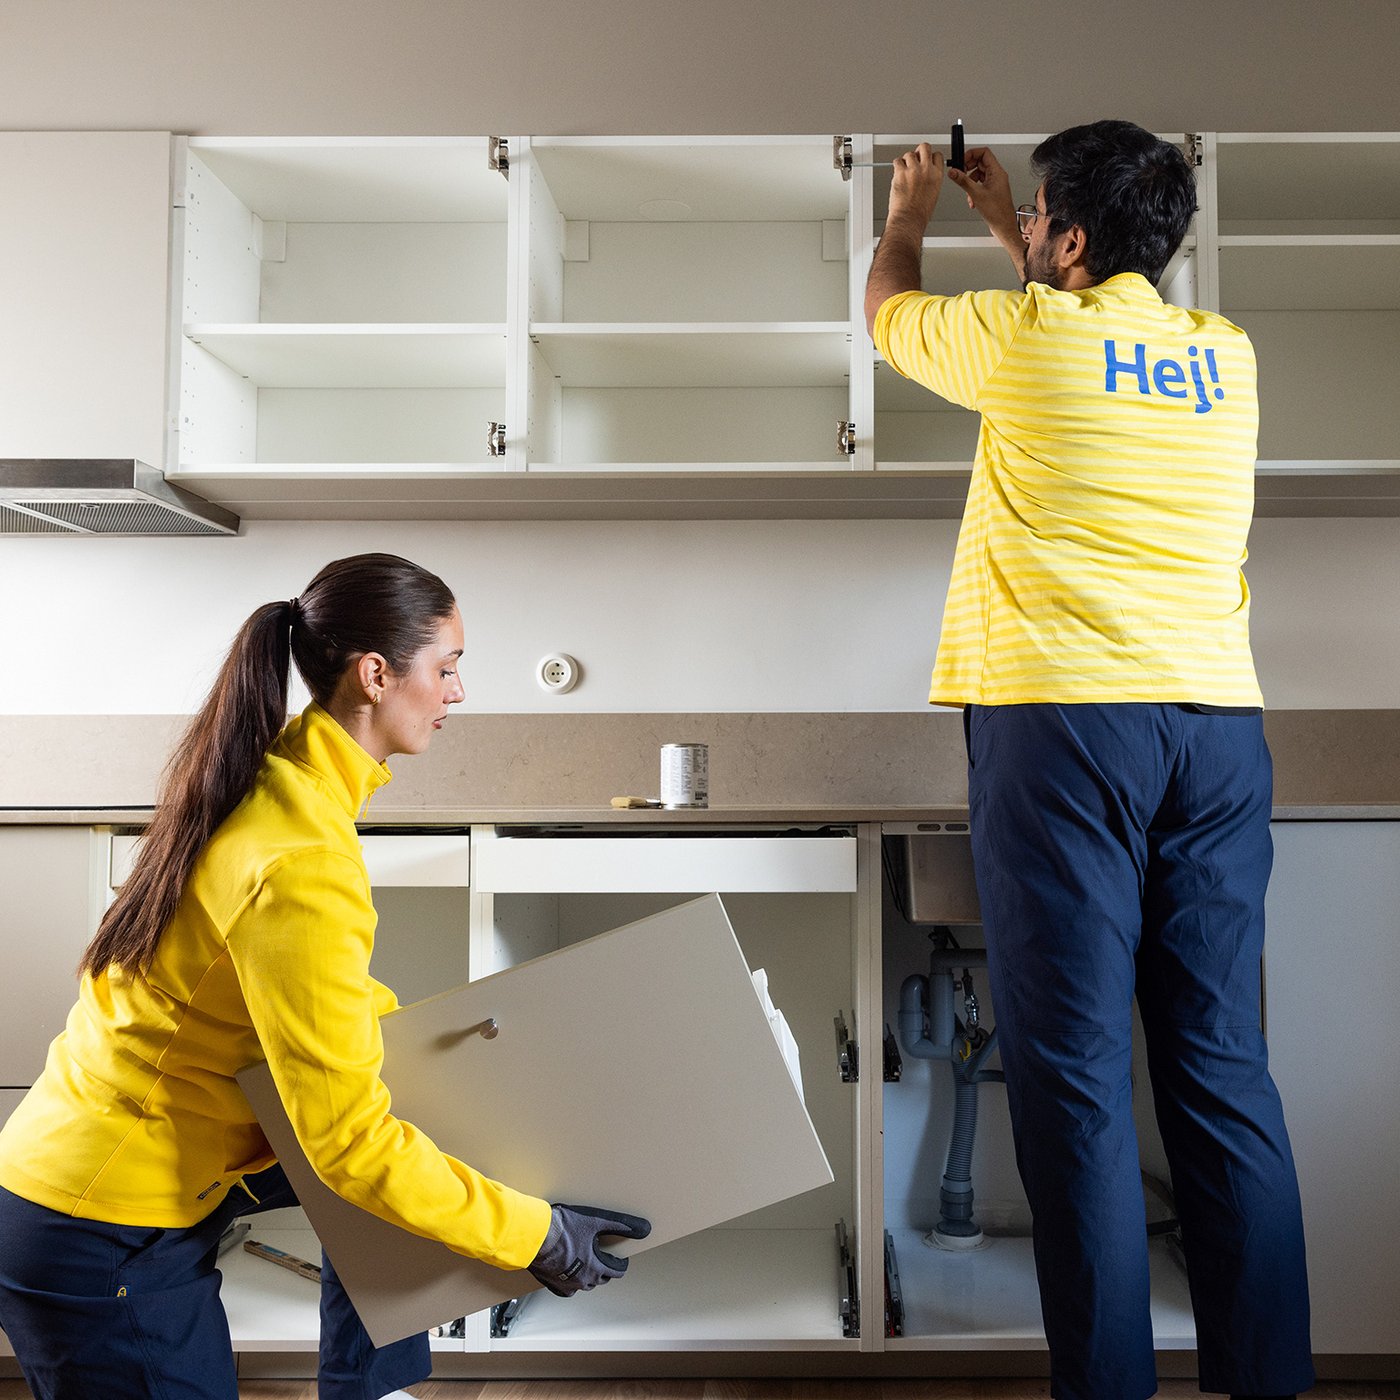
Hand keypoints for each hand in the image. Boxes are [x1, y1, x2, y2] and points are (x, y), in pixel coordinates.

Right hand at [527, 1203, 651, 1297]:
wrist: (533, 1235)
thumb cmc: (562, 1228)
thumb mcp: (596, 1220)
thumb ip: (622, 1224)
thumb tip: (645, 1229)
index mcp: (595, 1267)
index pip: (616, 1271)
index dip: (620, 1263)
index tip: (620, 1258)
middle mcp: (582, 1280)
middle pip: (600, 1279)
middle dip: (605, 1268)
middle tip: (604, 1256)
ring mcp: (565, 1283)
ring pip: (583, 1284)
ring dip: (588, 1274)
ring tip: (587, 1260)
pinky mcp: (551, 1283)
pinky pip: (565, 1289)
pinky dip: (570, 1281)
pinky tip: (569, 1272)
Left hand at [888, 142, 943, 231]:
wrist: (909, 219)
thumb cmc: (920, 213)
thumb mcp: (933, 193)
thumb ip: (930, 179)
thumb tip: (924, 173)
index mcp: (937, 175)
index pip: (937, 155)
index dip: (930, 156)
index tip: (925, 159)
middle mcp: (926, 170)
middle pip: (924, 147)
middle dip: (918, 151)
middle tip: (914, 158)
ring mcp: (913, 170)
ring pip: (909, 154)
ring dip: (905, 161)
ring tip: (903, 171)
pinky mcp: (900, 173)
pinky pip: (897, 161)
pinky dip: (896, 165)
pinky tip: (897, 173)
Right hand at [945, 146, 1018, 244]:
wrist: (1003, 226)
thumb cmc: (997, 212)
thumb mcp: (976, 194)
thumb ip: (963, 181)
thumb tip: (954, 172)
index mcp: (997, 172)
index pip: (984, 152)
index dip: (972, 154)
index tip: (962, 161)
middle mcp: (997, 175)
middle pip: (980, 163)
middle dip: (968, 169)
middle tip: (961, 174)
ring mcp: (994, 183)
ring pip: (978, 174)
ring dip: (970, 181)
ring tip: (968, 190)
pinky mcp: (991, 191)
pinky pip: (980, 184)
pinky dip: (973, 189)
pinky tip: (972, 199)